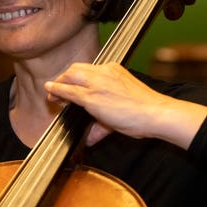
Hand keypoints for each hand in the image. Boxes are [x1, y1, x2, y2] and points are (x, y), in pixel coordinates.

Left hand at [44, 63, 206, 147]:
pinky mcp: (92, 96)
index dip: (74, 77)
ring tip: (53, 95)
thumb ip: (104, 120)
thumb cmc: (145, 110)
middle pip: (75, 69)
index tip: (69, 86)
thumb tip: (91, 137)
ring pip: (70, 76)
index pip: (88, 70)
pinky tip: (51, 94)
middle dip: (64, 78)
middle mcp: (104, 72)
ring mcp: (97, 83)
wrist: (154, 113)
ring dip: (59, 84)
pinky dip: (58, 91)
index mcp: (113, 70)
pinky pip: (69, 91)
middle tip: (57, 90)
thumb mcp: (124, 105)